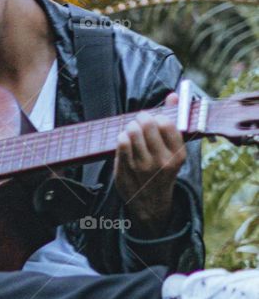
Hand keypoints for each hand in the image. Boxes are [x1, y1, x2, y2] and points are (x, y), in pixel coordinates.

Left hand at [114, 92, 185, 229]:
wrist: (151, 203)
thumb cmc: (164, 170)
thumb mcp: (175, 150)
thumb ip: (174, 121)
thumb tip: (173, 95)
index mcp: (177, 156)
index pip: (166, 123)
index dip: (158, 116)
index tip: (156, 119)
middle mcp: (160, 163)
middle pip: (146, 125)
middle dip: (142, 118)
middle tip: (141, 120)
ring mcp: (141, 169)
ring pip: (131, 133)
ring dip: (130, 127)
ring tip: (133, 130)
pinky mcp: (125, 172)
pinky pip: (120, 144)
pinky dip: (122, 137)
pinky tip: (126, 141)